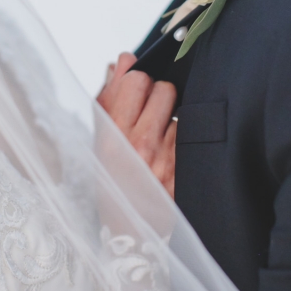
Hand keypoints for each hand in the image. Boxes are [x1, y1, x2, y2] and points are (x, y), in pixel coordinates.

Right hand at [98, 53, 176, 198]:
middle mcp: (140, 145)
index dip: (138, 80)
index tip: (137, 90)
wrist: (129, 230)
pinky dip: (184, 138)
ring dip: (173, 118)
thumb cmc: (111, 178)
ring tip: (161, 137)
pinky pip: (190, 135)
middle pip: (164, 89)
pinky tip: (172, 151)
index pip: (136, 79)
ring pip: (180, 110)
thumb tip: (121, 60)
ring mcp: (166, 158)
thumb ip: (109, 96)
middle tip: (152, 111)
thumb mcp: (100, 139)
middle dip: (160, 95)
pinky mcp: (185, 171)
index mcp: (113, 134)